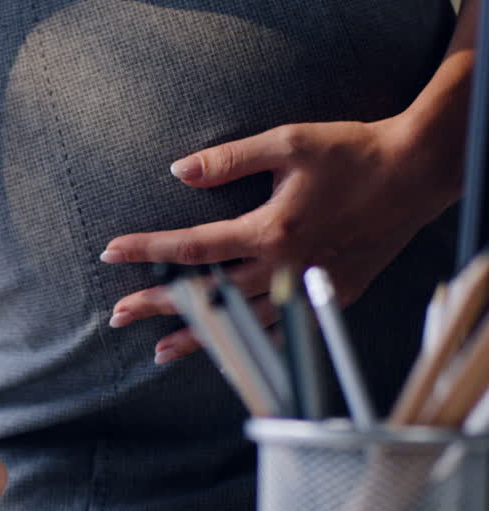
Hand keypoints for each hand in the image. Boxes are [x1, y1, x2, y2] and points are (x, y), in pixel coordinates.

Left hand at [100, 118, 455, 362]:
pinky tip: (230, 350)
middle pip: (207, 295)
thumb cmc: (352, 152)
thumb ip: (229, 159)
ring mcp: (308, 288)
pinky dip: (251, 341)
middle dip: (158, 305)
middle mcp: (285, 268)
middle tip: (118, 316)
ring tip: (158, 351)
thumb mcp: (288, 142)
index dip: (147, 251)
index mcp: (270, 231)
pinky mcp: (331, 297)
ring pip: (242, 322)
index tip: (111, 253)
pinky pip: (282, 328)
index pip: (191, 247)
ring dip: (199, 337)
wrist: (416, 173)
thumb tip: (178, 171)